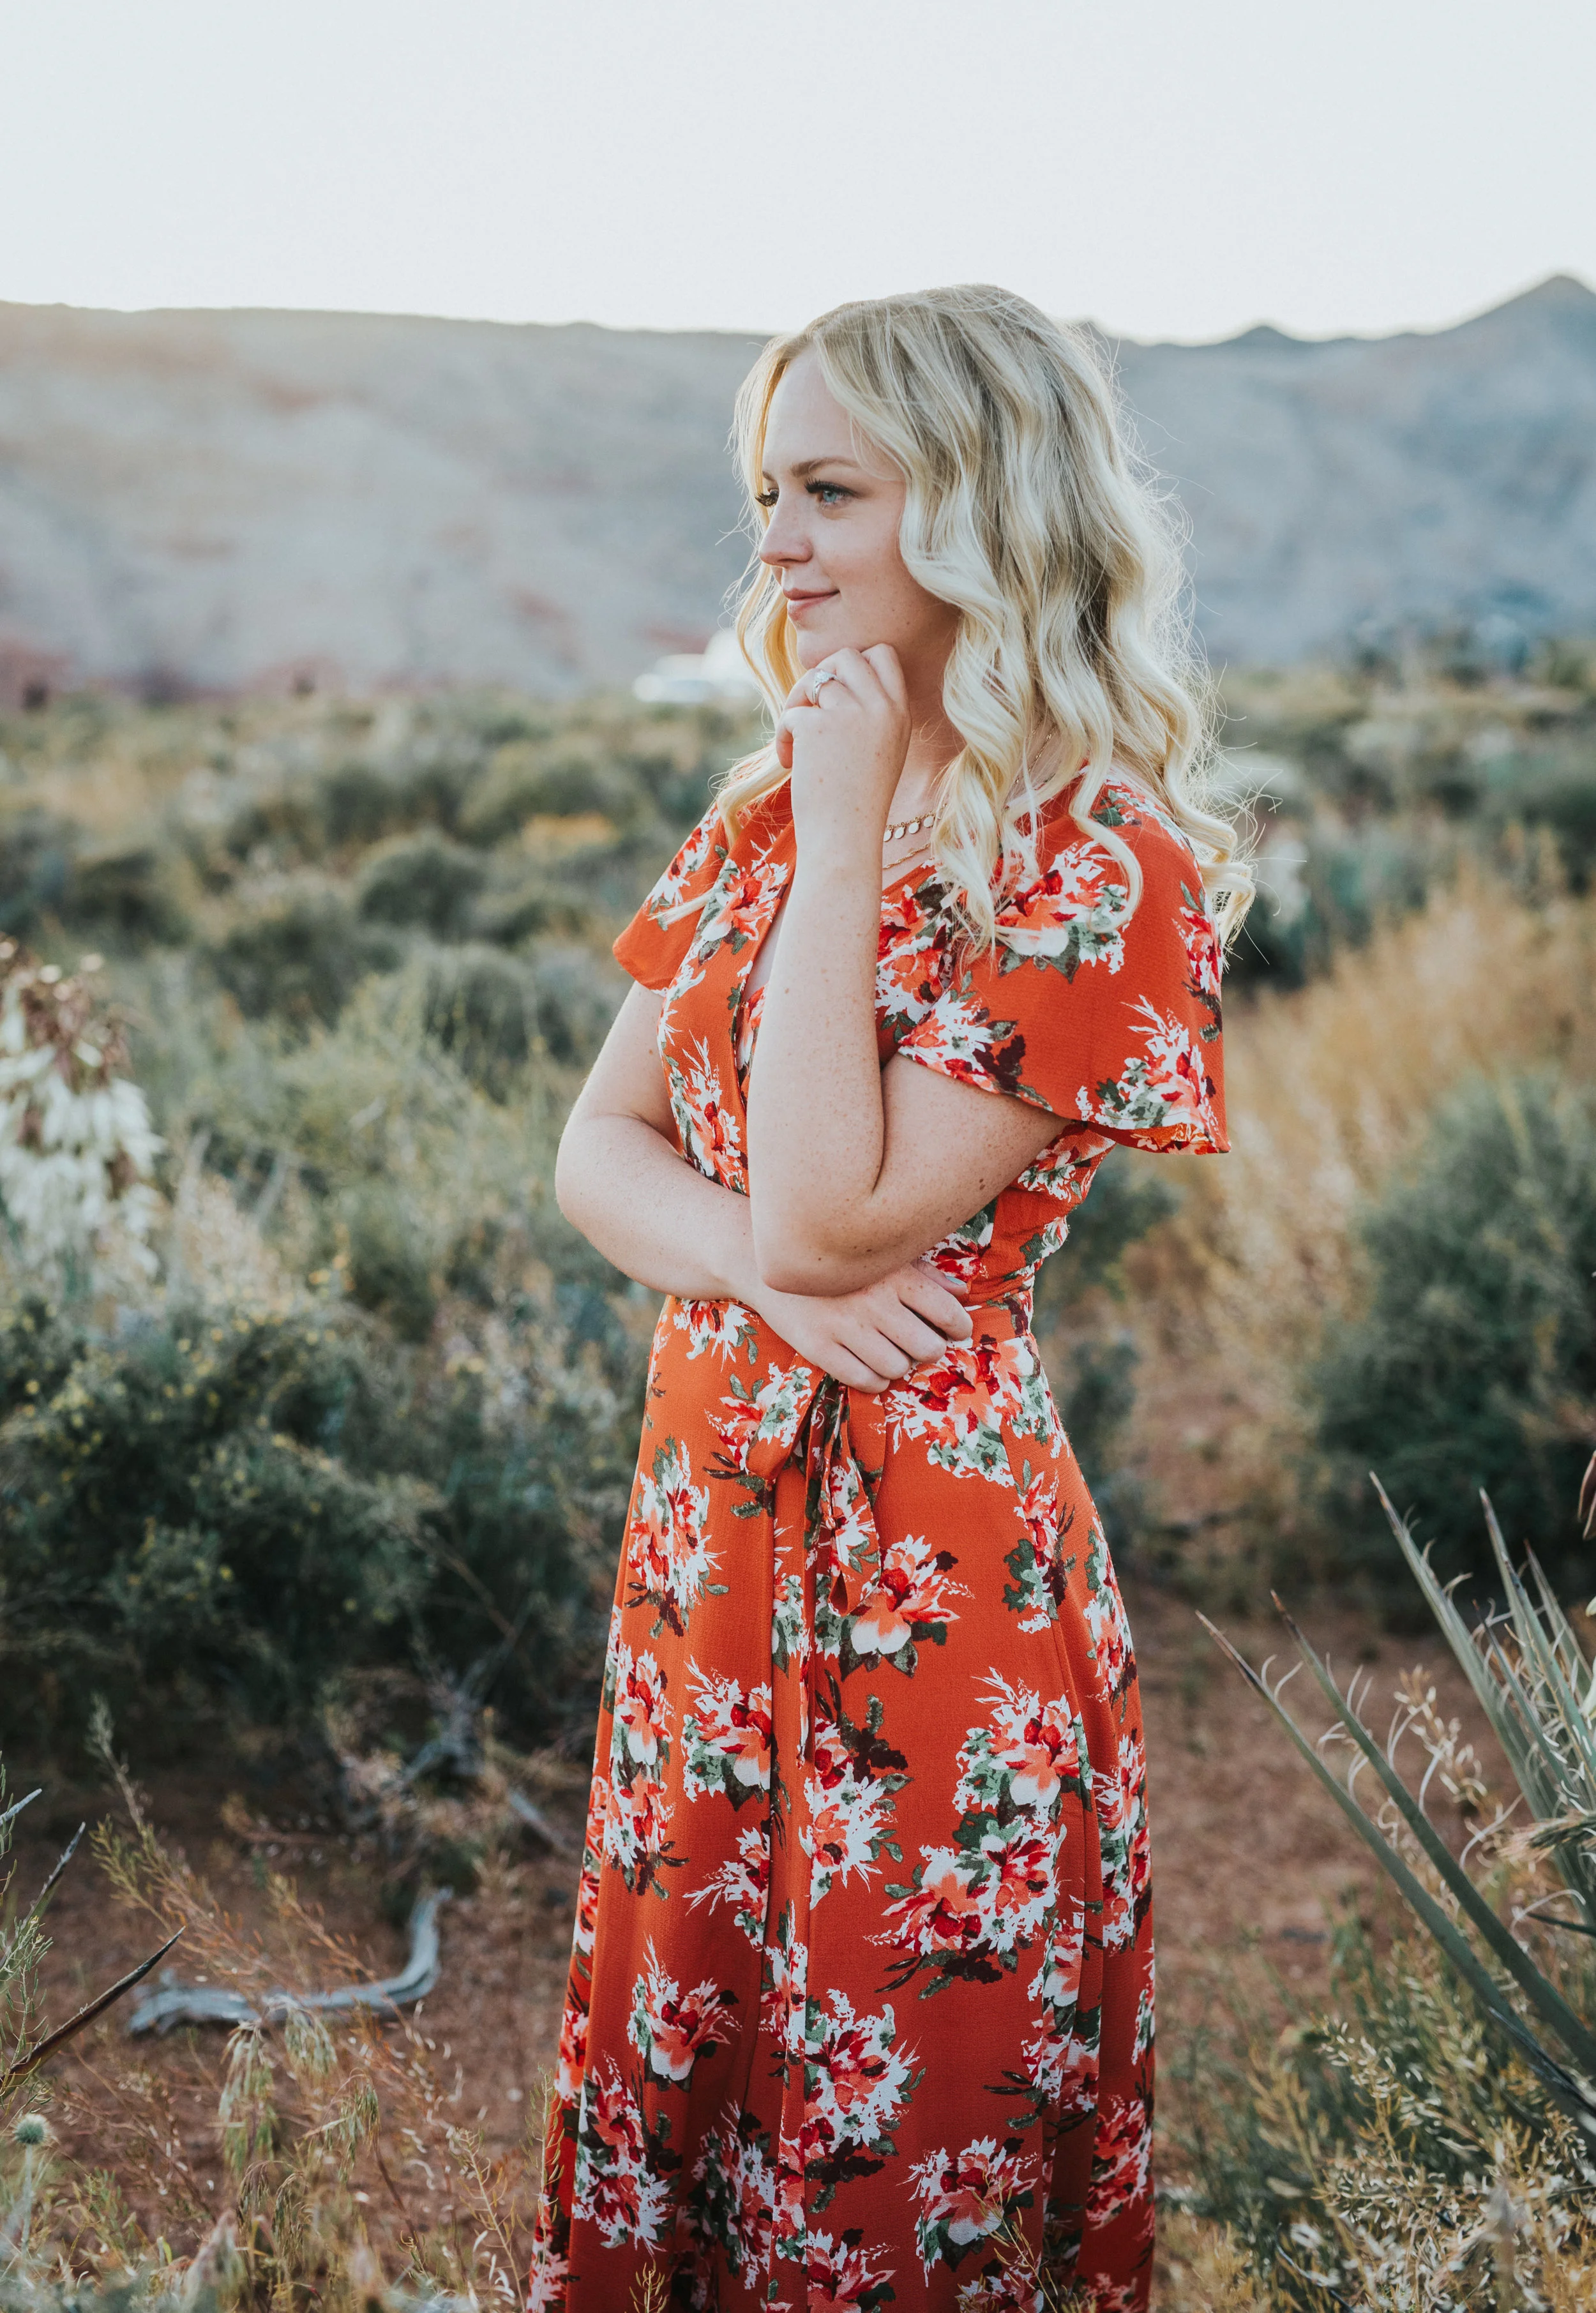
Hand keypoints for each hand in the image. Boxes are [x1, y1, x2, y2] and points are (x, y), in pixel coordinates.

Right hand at [749, 1257, 972, 1393]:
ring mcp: (844, 1326)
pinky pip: (866, 1381)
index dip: (959, 1328)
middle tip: (919, 1343)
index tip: (954, 1331)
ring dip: (900, 1365)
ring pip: (898, 1368)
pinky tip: (871, 1365)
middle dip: (930, 1350)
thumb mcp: (881, 1258)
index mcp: (894, 1275)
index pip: (948, 1313)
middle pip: (928, 1348)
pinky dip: (876, 1380)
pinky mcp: (819, 1347)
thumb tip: (962, 1295)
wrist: (765, 1262)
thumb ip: (924, 1275)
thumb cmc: (835, 1262)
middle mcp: (873, 1301)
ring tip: (890, 1351)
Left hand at [774, 646, 910, 856]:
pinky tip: (787, 761)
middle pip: (846, 655)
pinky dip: (783, 735)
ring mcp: (851, 714)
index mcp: (901, 713)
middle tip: (811, 709)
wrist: (845, 841)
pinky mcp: (817, 726)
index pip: (883, 655)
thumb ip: (870, 713)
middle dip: (821, 676)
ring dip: (797, 703)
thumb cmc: (857, 804)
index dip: (855, 666)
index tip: (839, 694)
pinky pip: (792, 712)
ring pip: (815, 677)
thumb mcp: (882, 751)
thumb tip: (832, 678)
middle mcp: (881, 707)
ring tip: (796, 738)